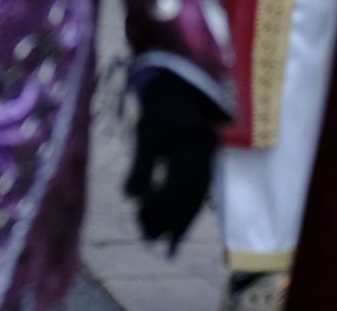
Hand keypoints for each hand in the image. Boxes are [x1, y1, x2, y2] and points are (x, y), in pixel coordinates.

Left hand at [126, 69, 219, 248]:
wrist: (182, 90)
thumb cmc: (160, 110)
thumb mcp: (146, 133)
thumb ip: (140, 165)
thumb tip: (129, 197)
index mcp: (190, 147)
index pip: (176, 187)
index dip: (160, 207)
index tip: (141, 222)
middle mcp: (204, 158)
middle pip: (188, 198)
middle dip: (169, 222)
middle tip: (148, 239)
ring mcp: (208, 164)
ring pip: (196, 201)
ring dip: (180, 224)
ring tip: (165, 246)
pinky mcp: (206, 169)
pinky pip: (200, 197)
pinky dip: (189, 215)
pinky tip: (177, 231)